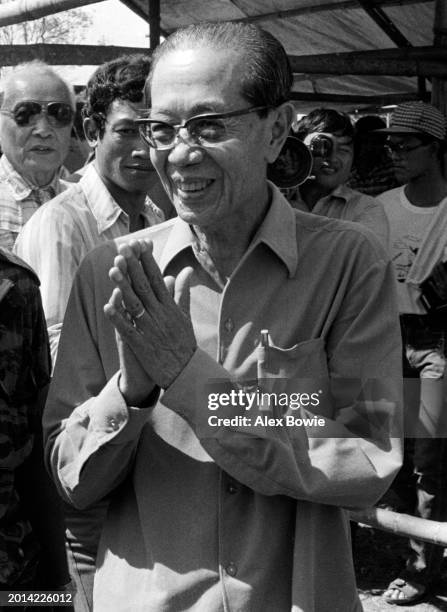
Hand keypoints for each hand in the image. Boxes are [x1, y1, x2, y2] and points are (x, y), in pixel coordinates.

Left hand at [105, 239, 195, 388]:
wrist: (186, 373)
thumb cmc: (184, 343)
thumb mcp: (186, 315)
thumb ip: (182, 292)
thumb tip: (186, 270)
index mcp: (170, 307)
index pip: (157, 279)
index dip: (147, 261)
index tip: (140, 245)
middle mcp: (161, 316)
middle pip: (144, 287)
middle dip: (133, 267)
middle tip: (123, 250)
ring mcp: (151, 330)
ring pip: (135, 305)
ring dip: (123, 287)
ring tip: (112, 271)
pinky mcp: (142, 346)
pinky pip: (128, 330)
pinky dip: (119, 318)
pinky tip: (108, 306)